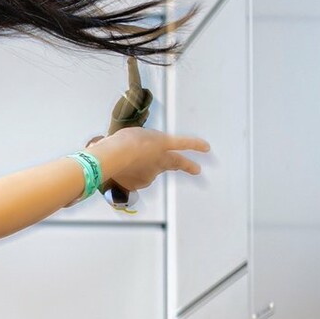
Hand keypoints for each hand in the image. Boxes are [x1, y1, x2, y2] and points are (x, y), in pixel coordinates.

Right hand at [90, 125, 210, 193]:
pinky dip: (131, 175)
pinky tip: (122, 169)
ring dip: (144, 167)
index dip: (196, 145)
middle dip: (189, 166)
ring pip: (152, 171)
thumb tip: (144, 152)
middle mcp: (160, 161)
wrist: (112, 157)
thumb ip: (147, 142)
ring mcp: (151, 174)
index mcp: (162, 144)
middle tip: (197, 170)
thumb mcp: (139, 134)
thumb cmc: (122, 142)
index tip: (206, 148)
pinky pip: (137, 180)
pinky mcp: (139, 184)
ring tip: (128, 160)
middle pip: (178, 163)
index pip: (184, 144)